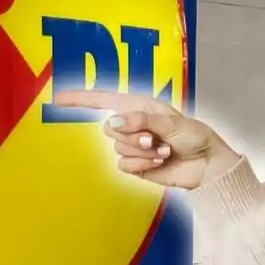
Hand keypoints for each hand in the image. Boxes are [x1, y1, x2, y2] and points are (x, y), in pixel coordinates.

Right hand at [53, 90, 238, 189]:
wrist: (206, 165)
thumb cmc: (194, 136)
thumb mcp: (170, 123)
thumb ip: (141, 121)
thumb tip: (113, 122)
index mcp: (139, 106)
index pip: (102, 100)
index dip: (79, 99)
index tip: (57, 99)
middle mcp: (133, 124)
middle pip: (109, 129)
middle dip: (133, 136)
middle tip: (156, 140)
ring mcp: (133, 145)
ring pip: (117, 149)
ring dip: (142, 152)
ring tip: (163, 151)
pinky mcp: (136, 165)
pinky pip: (123, 165)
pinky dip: (142, 165)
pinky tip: (159, 163)